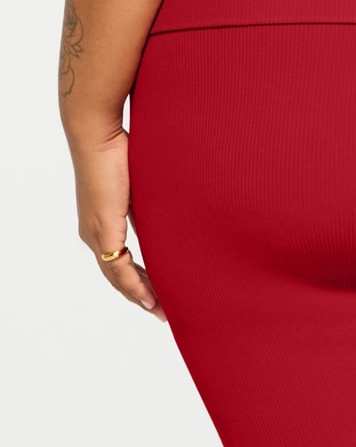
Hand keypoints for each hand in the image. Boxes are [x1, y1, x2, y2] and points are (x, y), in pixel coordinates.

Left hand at [69, 127, 166, 320]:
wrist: (98, 135)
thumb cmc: (120, 148)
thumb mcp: (140, 183)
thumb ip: (150, 203)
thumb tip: (171, 211)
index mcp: (101, 222)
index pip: (118, 261)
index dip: (137, 279)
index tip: (157, 294)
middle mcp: (93, 233)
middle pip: (116, 275)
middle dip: (140, 294)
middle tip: (162, 311)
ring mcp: (96, 234)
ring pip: (116, 276)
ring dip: (139, 294)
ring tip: (159, 309)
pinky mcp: (103, 230)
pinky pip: (118, 269)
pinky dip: (133, 285)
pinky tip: (148, 297)